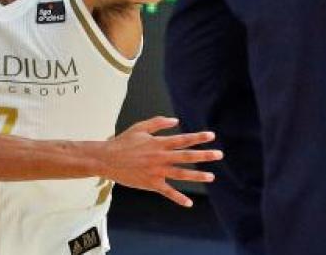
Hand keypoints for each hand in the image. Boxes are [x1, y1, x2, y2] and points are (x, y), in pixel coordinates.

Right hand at [102, 116, 220, 207]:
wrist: (106, 159)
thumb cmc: (123, 142)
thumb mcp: (140, 127)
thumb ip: (158, 123)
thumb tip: (176, 121)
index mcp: (158, 143)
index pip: (182, 139)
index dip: (198, 137)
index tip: (211, 136)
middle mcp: (160, 157)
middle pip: (186, 156)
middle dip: (204, 155)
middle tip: (219, 154)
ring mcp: (156, 171)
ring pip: (181, 174)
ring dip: (197, 176)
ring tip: (211, 176)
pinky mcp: (150, 183)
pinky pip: (167, 192)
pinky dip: (178, 198)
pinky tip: (189, 203)